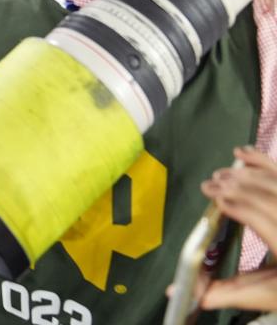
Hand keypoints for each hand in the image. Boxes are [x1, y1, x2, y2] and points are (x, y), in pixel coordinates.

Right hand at [196, 147, 276, 312]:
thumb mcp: (264, 294)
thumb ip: (225, 292)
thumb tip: (180, 293)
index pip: (266, 221)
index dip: (242, 208)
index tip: (216, 200)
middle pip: (269, 197)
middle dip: (236, 187)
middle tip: (208, 184)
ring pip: (275, 182)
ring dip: (246, 174)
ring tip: (221, 174)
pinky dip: (262, 161)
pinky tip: (243, 153)